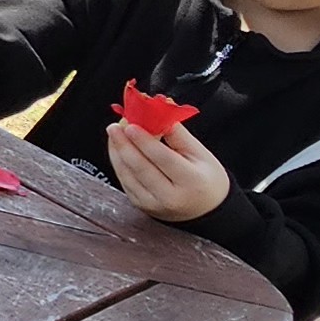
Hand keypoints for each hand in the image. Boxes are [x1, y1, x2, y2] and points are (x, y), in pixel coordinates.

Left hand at [107, 119, 231, 221]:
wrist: (205, 209)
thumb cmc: (206, 178)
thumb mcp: (201, 154)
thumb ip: (178, 134)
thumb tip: (160, 111)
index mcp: (191, 182)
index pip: (163, 159)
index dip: (145, 141)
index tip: (131, 125)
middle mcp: (170, 197)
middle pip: (141, 168)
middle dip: (125, 144)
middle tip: (115, 126)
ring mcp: (153, 204)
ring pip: (128, 175)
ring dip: (117, 152)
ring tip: (114, 132)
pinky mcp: (141, 205)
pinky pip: (125, 182)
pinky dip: (119, 163)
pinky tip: (117, 148)